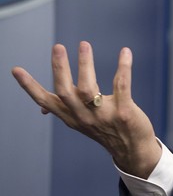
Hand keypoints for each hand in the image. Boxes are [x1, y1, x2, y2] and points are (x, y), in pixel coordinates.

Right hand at [11, 41, 160, 177]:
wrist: (133, 150)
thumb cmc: (106, 130)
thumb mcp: (81, 123)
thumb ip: (65, 111)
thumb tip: (42, 109)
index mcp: (70, 116)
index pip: (45, 101)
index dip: (29, 86)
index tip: (16, 70)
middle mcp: (83, 116)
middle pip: (65, 92)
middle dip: (59, 69)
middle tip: (58, 46)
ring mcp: (103, 116)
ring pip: (89, 89)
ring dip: (85, 65)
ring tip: (83, 45)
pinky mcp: (124, 113)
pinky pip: (122, 86)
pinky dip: (123, 68)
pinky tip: (125, 52)